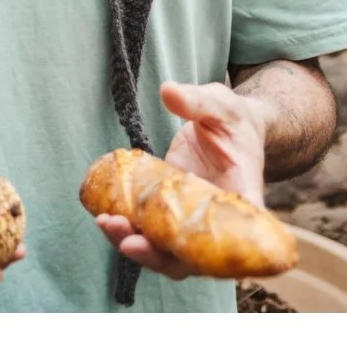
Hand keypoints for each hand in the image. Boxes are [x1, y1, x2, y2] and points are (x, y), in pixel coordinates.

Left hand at [93, 80, 274, 280]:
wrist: (229, 127)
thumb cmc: (233, 118)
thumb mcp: (220, 104)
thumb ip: (197, 101)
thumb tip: (169, 92)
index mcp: (242, 193)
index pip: (240, 231)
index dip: (220, 249)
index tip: (191, 250)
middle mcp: (218, 219)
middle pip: (194, 256)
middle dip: (159, 256)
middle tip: (129, 241)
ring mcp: (192, 221)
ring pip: (167, 252)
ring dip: (137, 247)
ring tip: (107, 224)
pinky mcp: (171, 215)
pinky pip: (151, 234)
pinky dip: (128, 231)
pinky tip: (104, 217)